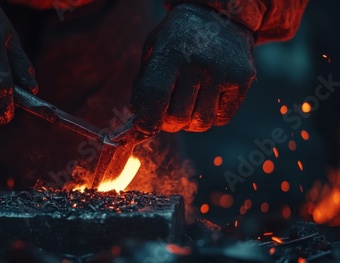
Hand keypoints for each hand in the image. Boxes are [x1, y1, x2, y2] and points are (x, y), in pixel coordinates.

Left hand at [132, 3, 255, 132]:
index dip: (147, 120)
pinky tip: (208, 95)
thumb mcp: (153, 50)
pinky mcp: (243, 79)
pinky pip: (221, 118)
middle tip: (168, 110)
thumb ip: (143, 85)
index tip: (144, 128)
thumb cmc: (177, 39)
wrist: (219, 16)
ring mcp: (224, 71)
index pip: (155, 97)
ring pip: (201, 123)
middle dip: (168, 122)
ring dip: (190, 121)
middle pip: (178, 118)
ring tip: (188, 101)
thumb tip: (138, 120)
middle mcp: (199, 61)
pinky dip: (212, 115)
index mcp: (170, 52)